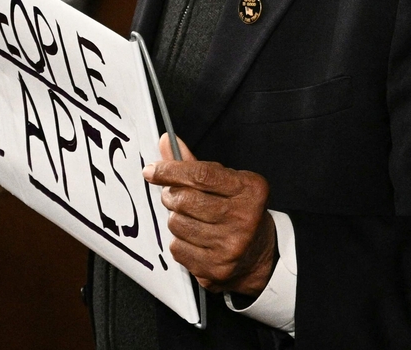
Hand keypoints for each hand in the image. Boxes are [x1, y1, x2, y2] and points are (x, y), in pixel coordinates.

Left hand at [144, 134, 277, 295]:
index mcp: (249, 190)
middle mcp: (244, 218)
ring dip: (176, 219)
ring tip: (190, 219)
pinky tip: (194, 239)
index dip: (170, 170)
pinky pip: (177, 248)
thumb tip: (167, 141)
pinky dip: (179, 241)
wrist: (259, 254)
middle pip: (185, 200)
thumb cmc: (238, 210)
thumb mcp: (227, 182)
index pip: (201, 175)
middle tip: (173, 196)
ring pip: (177, 224)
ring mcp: (230, 246)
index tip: (151, 170)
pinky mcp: (216, 269)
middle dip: (171, 195)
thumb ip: (195, 164)